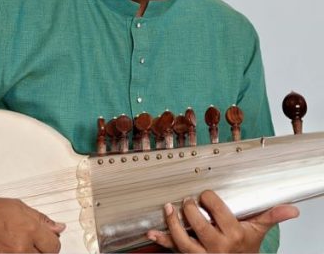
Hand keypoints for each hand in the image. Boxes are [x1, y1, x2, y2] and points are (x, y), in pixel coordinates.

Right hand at [0, 183, 64, 252]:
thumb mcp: (14, 207)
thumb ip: (39, 219)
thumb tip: (58, 228)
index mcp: (28, 230)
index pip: (54, 246)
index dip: (50, 242)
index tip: (44, 240)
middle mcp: (20, 248)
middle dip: (38, 250)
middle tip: (26, 243)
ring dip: (25, 253)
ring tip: (12, 245)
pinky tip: (3, 249)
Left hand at [147, 190, 298, 252]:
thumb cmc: (245, 246)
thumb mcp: (258, 230)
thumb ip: (270, 216)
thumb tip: (291, 209)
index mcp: (234, 235)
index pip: (218, 211)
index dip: (208, 198)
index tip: (206, 195)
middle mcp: (217, 246)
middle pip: (198, 224)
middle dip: (190, 209)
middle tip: (187, 200)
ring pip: (182, 240)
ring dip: (172, 223)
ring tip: (168, 209)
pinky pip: (173, 250)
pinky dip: (161, 240)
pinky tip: (151, 232)